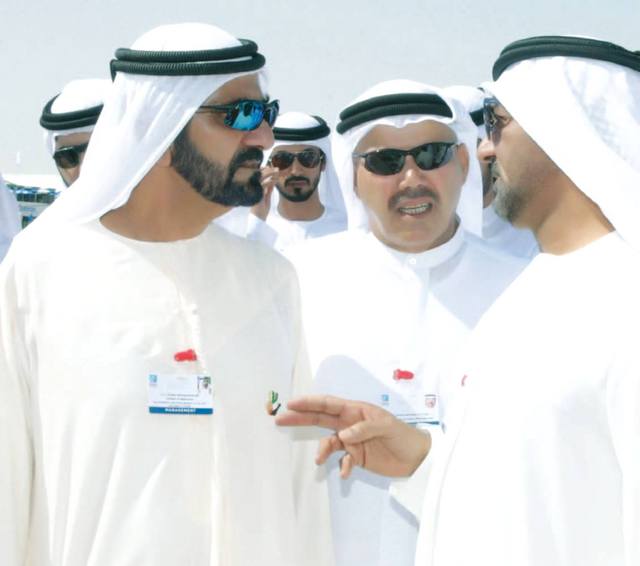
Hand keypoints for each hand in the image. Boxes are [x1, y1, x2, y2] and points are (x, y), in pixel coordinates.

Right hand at [250, 166, 277, 220]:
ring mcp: (255, 189)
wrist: (258, 218)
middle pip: (260, 175)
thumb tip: (273, 182)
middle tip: (276, 168)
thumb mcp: (267, 197)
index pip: (259, 176)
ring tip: (277, 171)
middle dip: (269, 170)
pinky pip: (264, 184)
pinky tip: (275, 180)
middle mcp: (254, 187)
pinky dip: (270, 181)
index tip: (271, 168)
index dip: (265, 171)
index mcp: (255, 188)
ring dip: (270, 173)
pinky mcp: (258, 193)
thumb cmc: (261, 209)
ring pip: (262, 177)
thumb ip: (269, 190)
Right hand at [275, 395, 430, 478]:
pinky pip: (341, 461)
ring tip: (319, 459)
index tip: (292, 403)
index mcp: (356, 410)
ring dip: (322, 450)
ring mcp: (352, 440)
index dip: (310, 402)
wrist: (417, 458)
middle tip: (280, 419)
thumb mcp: (386, 426)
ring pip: (328, 442)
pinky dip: (341, 466)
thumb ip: (364, 428)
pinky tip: (347, 472)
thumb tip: (343, 434)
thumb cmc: (403, 435)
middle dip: (301, 418)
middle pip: (320, 419)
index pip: (328, 404)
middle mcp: (350, 423)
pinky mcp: (356, 457)